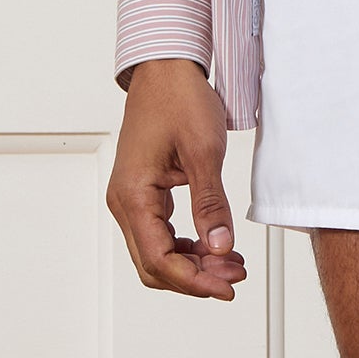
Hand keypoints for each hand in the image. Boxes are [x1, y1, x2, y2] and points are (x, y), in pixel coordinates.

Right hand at [106, 58, 247, 299]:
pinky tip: (217, 246)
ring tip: (232, 263)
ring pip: (158, 253)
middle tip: (235, 276)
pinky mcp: (144, 194)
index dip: (194, 282)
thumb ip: (211, 204)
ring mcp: (131, 199)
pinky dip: (189, 248)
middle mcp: (124, 201)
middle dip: (196, 278)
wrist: (166, 69)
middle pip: (154, 265)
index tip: (226, 288)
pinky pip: (162, 235)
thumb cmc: (178, 99)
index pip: (159, 259)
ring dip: (194, 265)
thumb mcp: (203, 153)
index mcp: (132, 194)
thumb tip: (219, 246)